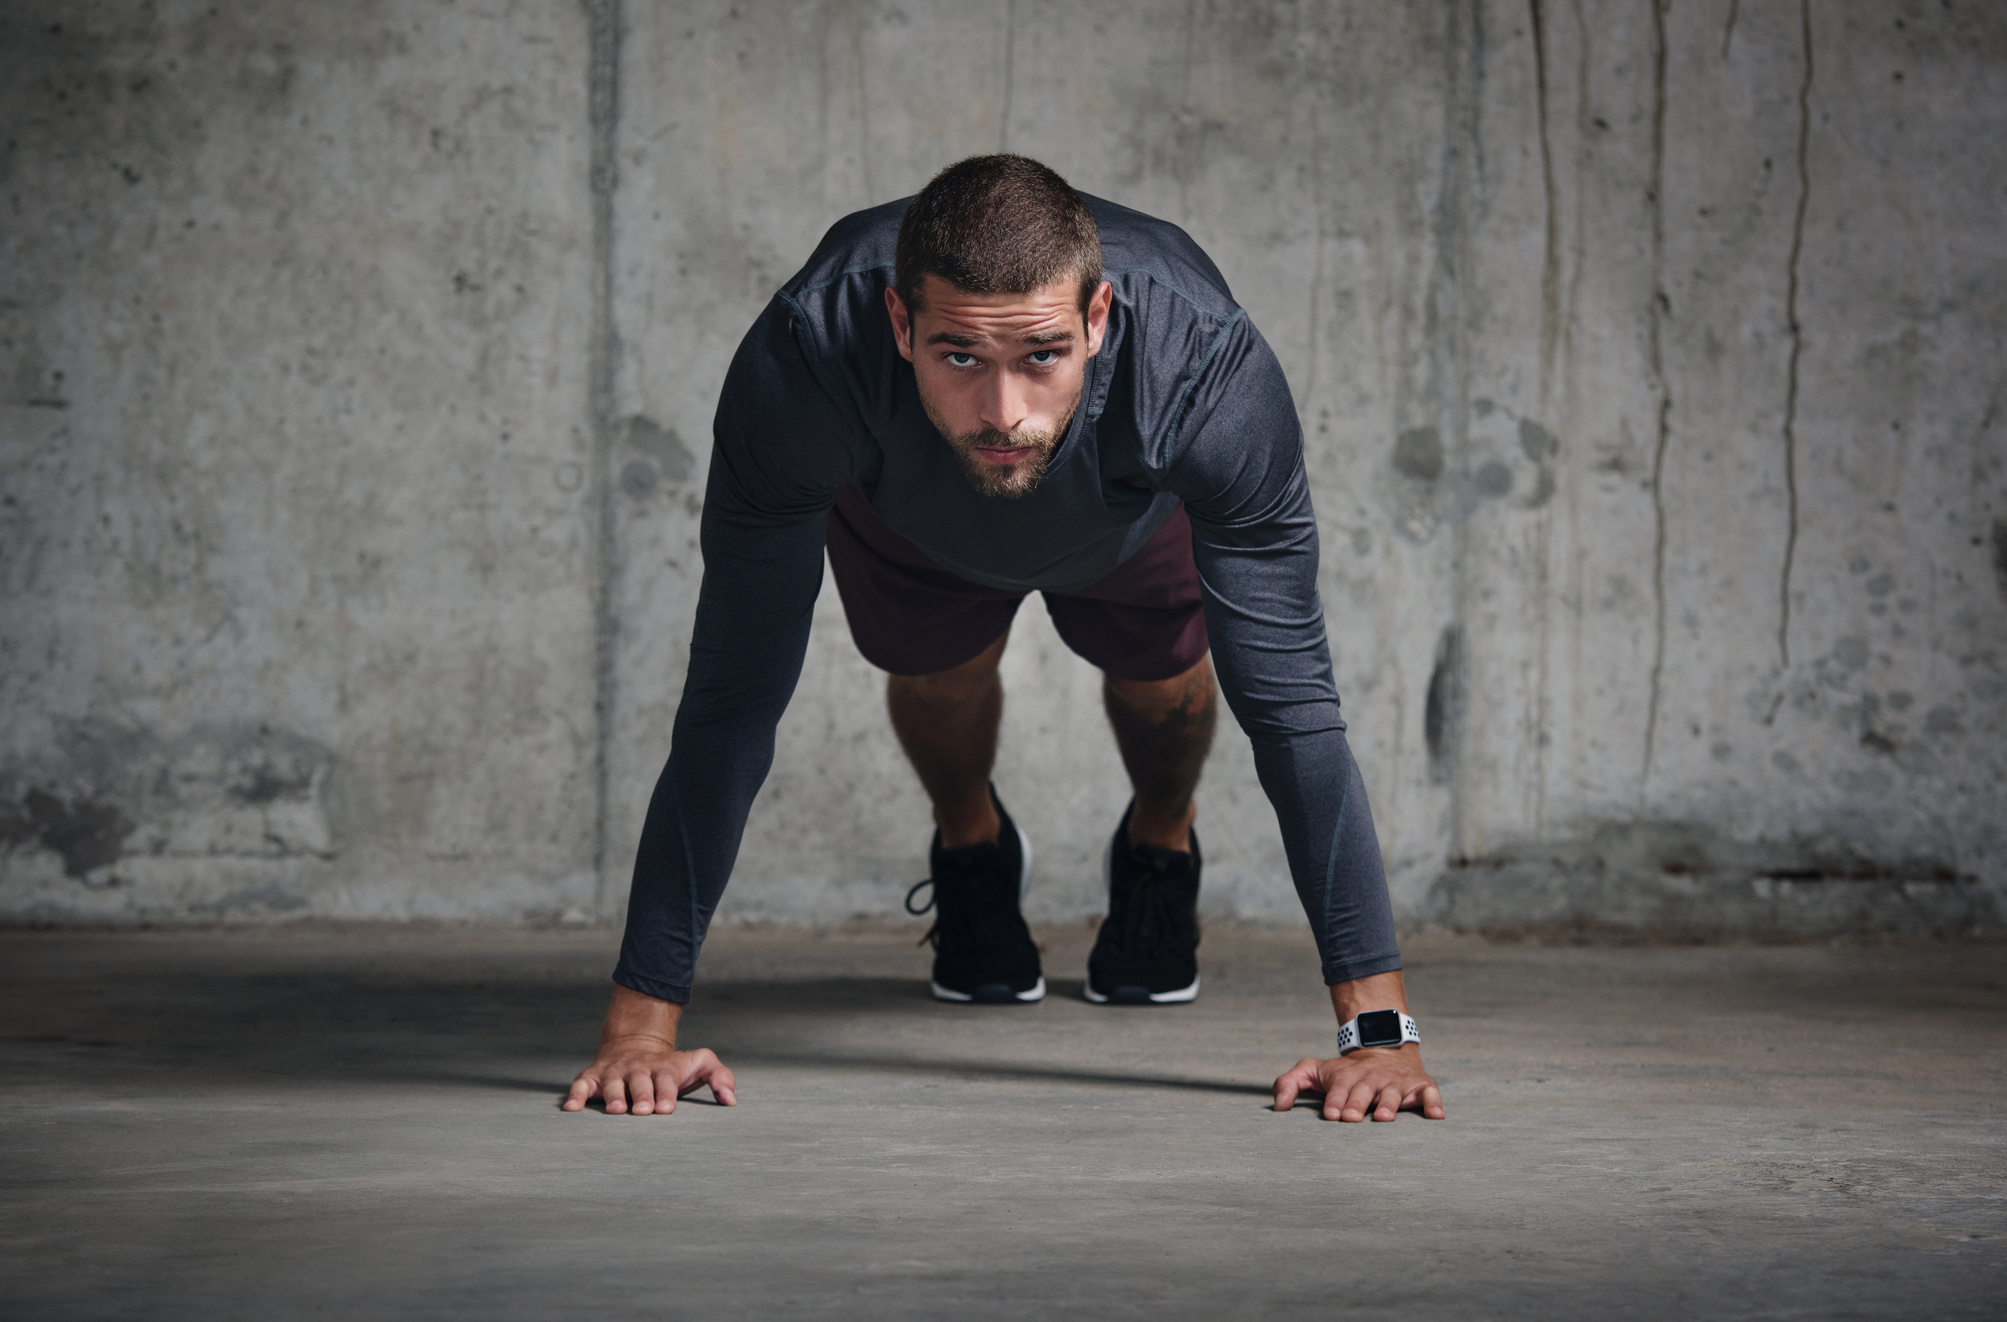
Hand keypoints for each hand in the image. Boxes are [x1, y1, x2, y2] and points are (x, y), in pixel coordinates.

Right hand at [562, 983, 735, 1114]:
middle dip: (642, 1095)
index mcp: (664, 1068)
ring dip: (614, 1096)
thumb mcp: (700, 1063)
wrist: (635, 1045)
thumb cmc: (671, 1066)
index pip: (667, 1080)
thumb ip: (720, 1076)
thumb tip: (731, 1100)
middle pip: (640, 1081)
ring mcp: (614, 1072)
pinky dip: (576, 1095)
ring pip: (613, 1083)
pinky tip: (572, 1109)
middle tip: (643, 1111)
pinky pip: (582, 1085)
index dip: (666, 1093)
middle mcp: (638, 1068)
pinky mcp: (593, 1077)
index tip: (667, 1108)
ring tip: (616, 1111)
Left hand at [1272, 1044, 1444, 1121]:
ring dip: (1389, 1104)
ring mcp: (1397, 1082)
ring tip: (1383, 1117)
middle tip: (1351, 1118)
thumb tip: (1277, 1107)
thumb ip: (1289, 1083)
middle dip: (1357, 1104)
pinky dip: (1433, 1102)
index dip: (1335, 1101)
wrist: (1384, 1051)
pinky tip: (1436, 1116)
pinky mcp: (1420, 1086)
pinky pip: (1429, 1094)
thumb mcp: (1314, 1071)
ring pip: (1393, 1093)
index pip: (1339, 1089)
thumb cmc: (1344, 1072)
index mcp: (1347, 1076)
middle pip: (1364, 1091)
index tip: (1331, 1114)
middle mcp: (1372, 1079)